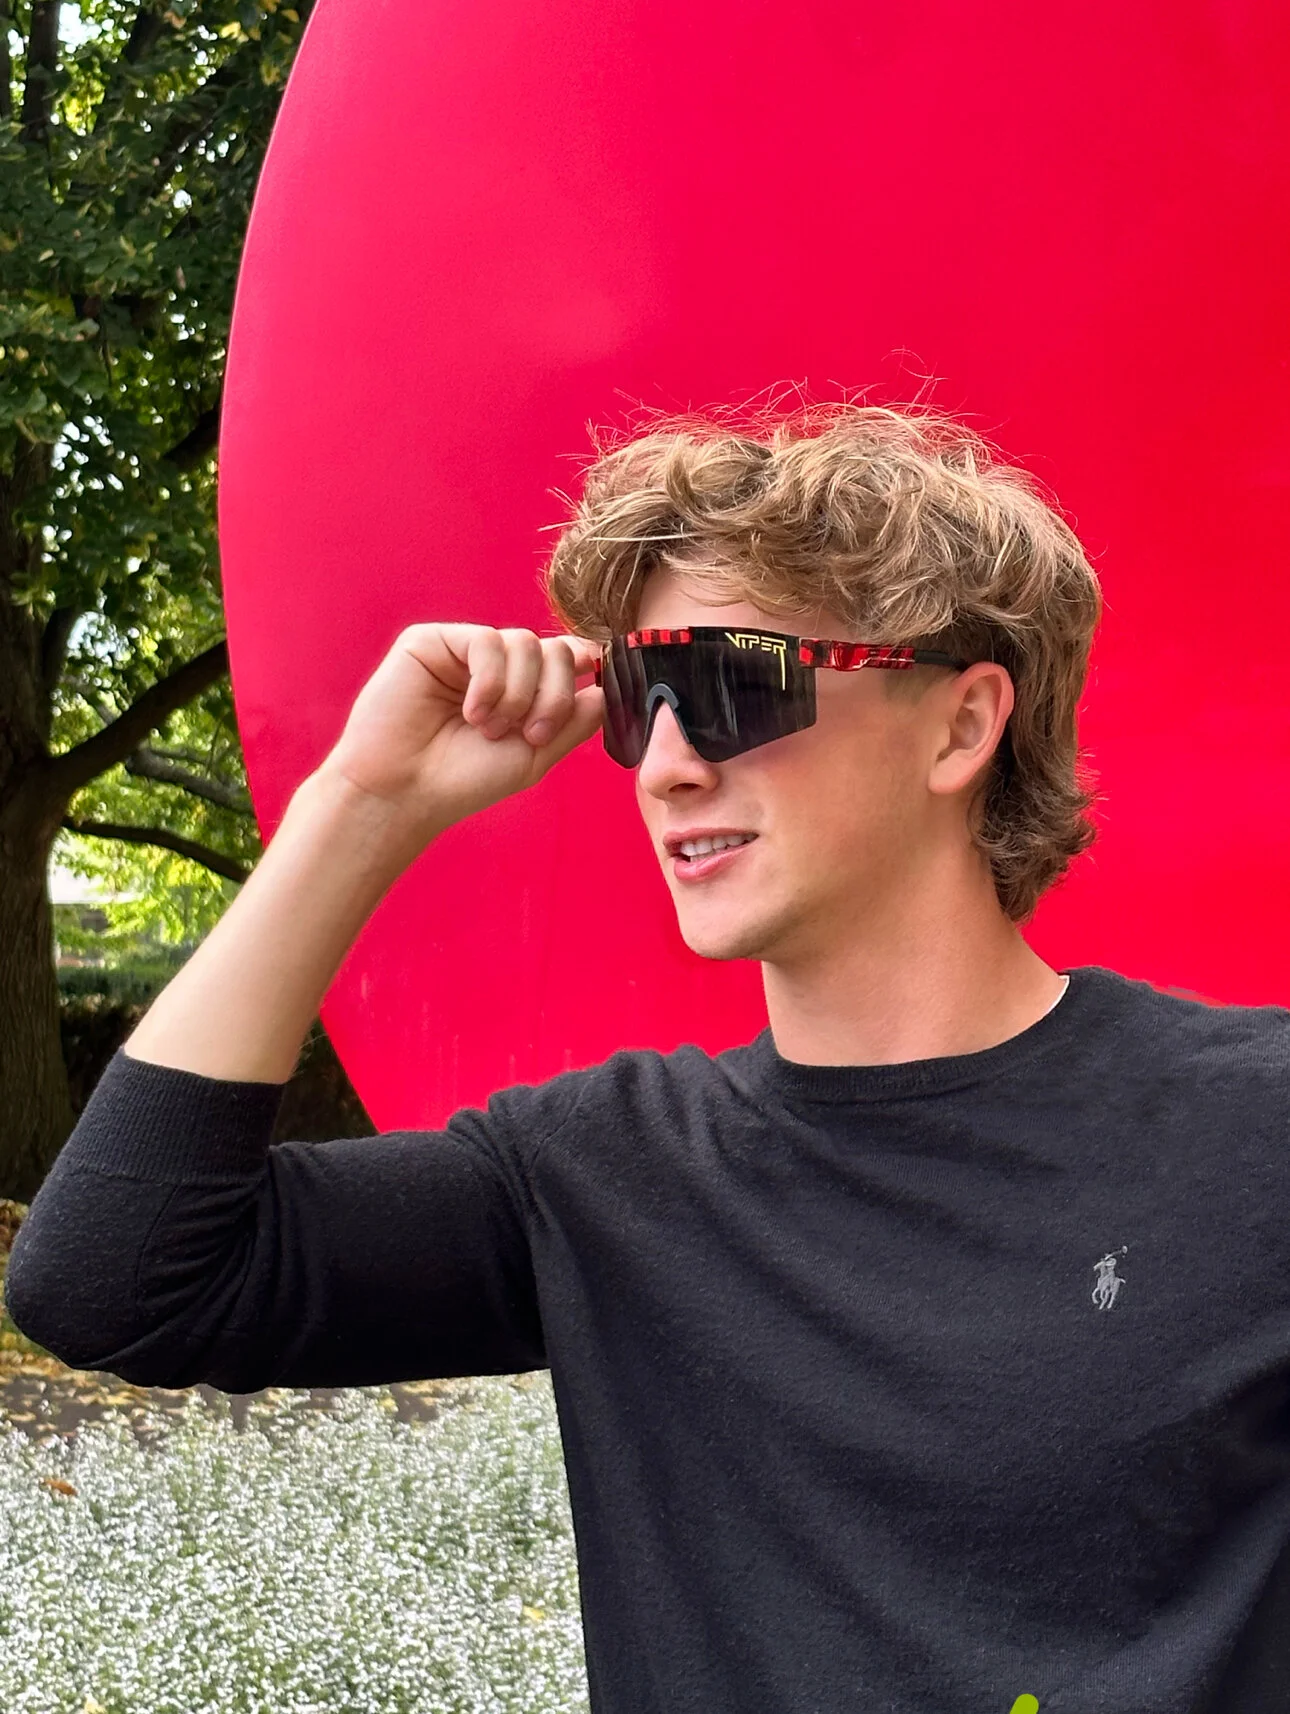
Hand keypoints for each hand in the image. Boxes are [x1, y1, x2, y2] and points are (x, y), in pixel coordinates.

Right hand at [313, 622, 605, 838]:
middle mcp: (495, 666)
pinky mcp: (432, 641)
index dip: (585, 665)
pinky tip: (472, 712)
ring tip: (490, 728)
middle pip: (554, 649)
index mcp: (521, 688)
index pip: (566, 658)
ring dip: (518, 693)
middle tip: (531, 733)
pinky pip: (486, 640)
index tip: (594, 682)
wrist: (406, 791)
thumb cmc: (464, 779)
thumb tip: (605, 683)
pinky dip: (489, 681)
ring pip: (524, 642)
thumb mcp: (535, 754)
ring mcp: (464, 651)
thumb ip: (574, 720)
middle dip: (554, 694)